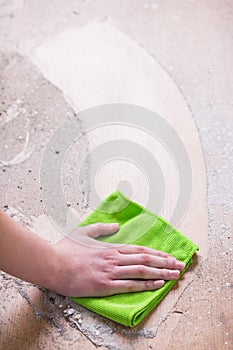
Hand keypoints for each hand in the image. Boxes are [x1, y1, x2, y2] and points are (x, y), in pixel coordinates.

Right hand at [53, 223, 184, 296]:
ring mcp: (111, 272)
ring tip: (175, 275)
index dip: (157, 254)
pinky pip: (130, 285)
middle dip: (165, 263)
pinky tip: (157, 285)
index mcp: (110, 248)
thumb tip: (116, 226)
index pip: (139, 251)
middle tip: (179, 266)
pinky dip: (146, 285)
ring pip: (142, 272)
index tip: (169, 256)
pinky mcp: (105, 285)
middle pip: (145, 260)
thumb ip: (102, 228)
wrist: (53, 264)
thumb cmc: (66, 249)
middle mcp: (114, 259)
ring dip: (161, 273)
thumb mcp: (84, 232)